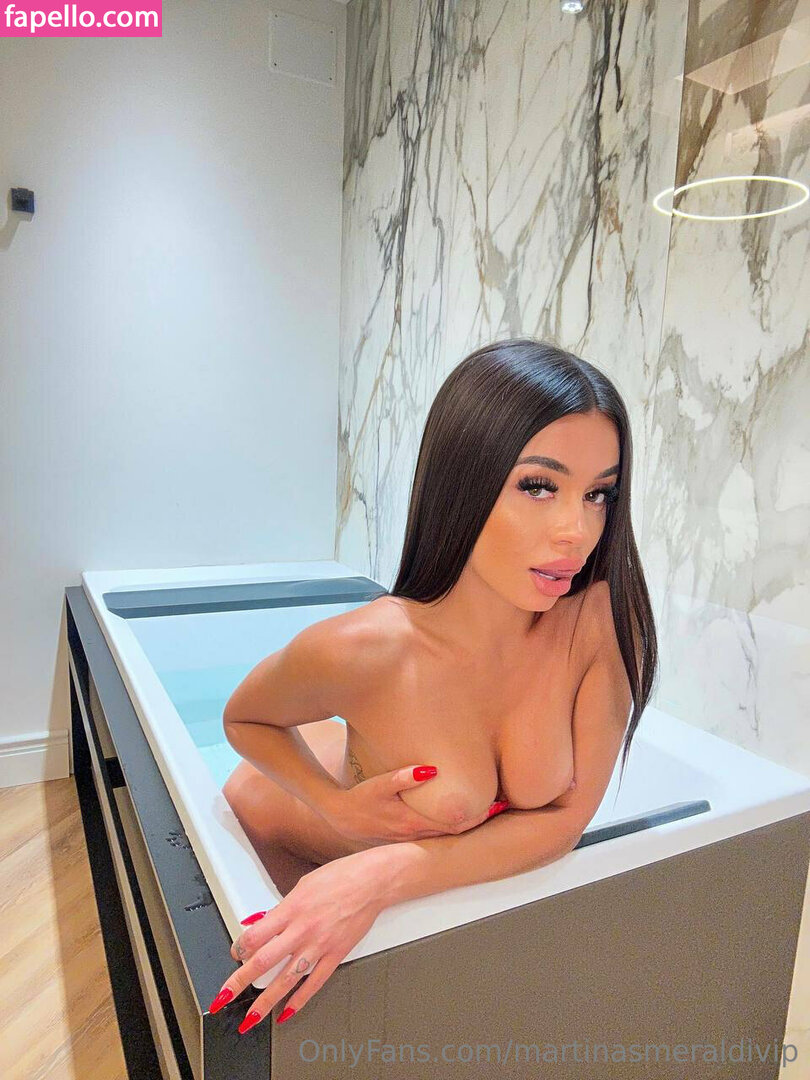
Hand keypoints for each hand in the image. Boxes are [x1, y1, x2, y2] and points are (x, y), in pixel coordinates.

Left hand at [208, 853, 385, 1031]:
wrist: (371, 882)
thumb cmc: (340, 877)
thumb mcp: (303, 885)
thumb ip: (282, 909)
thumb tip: (264, 924)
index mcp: (291, 908)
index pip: (255, 935)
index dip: (239, 948)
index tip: (235, 955)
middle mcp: (302, 930)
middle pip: (264, 961)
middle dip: (240, 982)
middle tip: (224, 998)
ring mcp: (319, 945)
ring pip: (287, 979)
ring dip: (266, 1002)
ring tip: (251, 1019)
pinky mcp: (336, 955)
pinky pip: (315, 982)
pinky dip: (300, 1000)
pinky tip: (288, 1011)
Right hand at [320, 766, 507, 844]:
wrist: (341, 818)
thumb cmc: (360, 798)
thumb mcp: (378, 785)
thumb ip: (402, 776)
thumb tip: (430, 769)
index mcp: (413, 821)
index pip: (456, 822)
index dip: (478, 815)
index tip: (498, 802)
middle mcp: (417, 834)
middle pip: (458, 831)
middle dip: (481, 820)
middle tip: (505, 805)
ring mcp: (414, 838)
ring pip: (450, 835)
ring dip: (470, 825)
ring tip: (492, 809)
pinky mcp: (409, 836)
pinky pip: (439, 834)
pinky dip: (455, 826)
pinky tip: (464, 817)